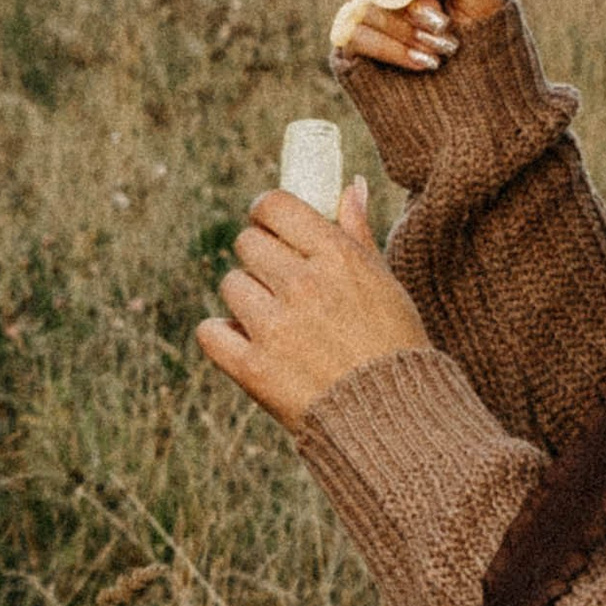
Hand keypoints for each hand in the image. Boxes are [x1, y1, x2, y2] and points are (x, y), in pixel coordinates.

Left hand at [195, 182, 430, 431]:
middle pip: (247, 243)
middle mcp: (303, 286)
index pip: (274, 206)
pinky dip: (222, 336)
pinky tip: (246, 344)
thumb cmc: (394, 347)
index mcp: (337, 258)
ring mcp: (276, 327)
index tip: (269, 227)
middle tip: (277, 283)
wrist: (395, 420)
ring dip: (245, 300)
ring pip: (230, 285)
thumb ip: (358, 233)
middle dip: (259, 259)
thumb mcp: (386, 284)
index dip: (266, 214)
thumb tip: (350, 186)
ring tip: (274, 322)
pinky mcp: (253, 368)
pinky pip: (210, 331)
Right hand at [336, 0, 503, 70]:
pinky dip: (391, 49)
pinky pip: (353, 33)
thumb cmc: (485, 34)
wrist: (479, 87)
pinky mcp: (356, 40)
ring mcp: (369, 7)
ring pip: (362, 2)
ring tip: (443, 49)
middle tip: (442, 20)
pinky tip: (422, 62)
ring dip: (406, 28)